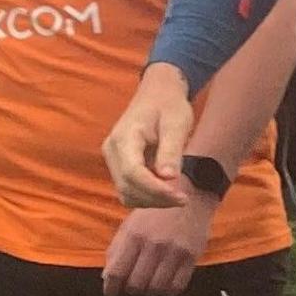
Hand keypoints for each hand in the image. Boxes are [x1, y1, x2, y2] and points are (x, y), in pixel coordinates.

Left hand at [102, 200, 214, 295]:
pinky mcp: (192, 256)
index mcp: (134, 235)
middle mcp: (153, 244)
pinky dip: (168, 290)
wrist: (191, 194)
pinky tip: (166, 283)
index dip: (111, 288)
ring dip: (150, 290)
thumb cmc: (156, 211)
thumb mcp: (130, 224)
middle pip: (136, 284)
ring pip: (156, 288)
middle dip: (131, 289)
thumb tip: (108, 277)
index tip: (112, 292)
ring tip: (150, 284)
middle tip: (133, 285)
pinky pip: (177, 285)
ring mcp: (174, 251)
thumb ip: (117, 249)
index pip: (116, 272)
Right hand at [104, 66, 197, 207]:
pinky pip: (129, 190)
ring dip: (151, 201)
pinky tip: (167, 191)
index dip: (155, 189)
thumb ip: (171, 150)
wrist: (158, 93)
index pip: (133, 172)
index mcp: (124, 137)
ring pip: (126, 194)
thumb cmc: (168, 105)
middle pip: (127, 187)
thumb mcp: (176, 123)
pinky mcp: (120, 166)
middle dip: (156, 198)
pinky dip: (147, 197)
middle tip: (184, 199)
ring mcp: (114, 160)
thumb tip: (169, 178)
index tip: (180, 196)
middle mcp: (112, 151)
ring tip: (177, 196)